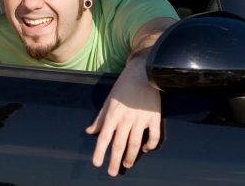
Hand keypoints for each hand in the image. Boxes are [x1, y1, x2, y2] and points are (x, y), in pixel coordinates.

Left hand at [85, 56, 160, 175]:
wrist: (142, 73)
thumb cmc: (123, 87)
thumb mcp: (108, 101)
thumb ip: (100, 118)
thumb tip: (89, 131)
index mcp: (112, 114)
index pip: (104, 137)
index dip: (100, 151)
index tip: (96, 164)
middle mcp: (125, 119)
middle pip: (119, 144)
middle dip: (114, 160)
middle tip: (112, 172)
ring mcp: (141, 119)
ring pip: (135, 143)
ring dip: (130, 156)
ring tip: (126, 164)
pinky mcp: (154, 117)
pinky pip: (153, 136)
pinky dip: (150, 145)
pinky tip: (145, 149)